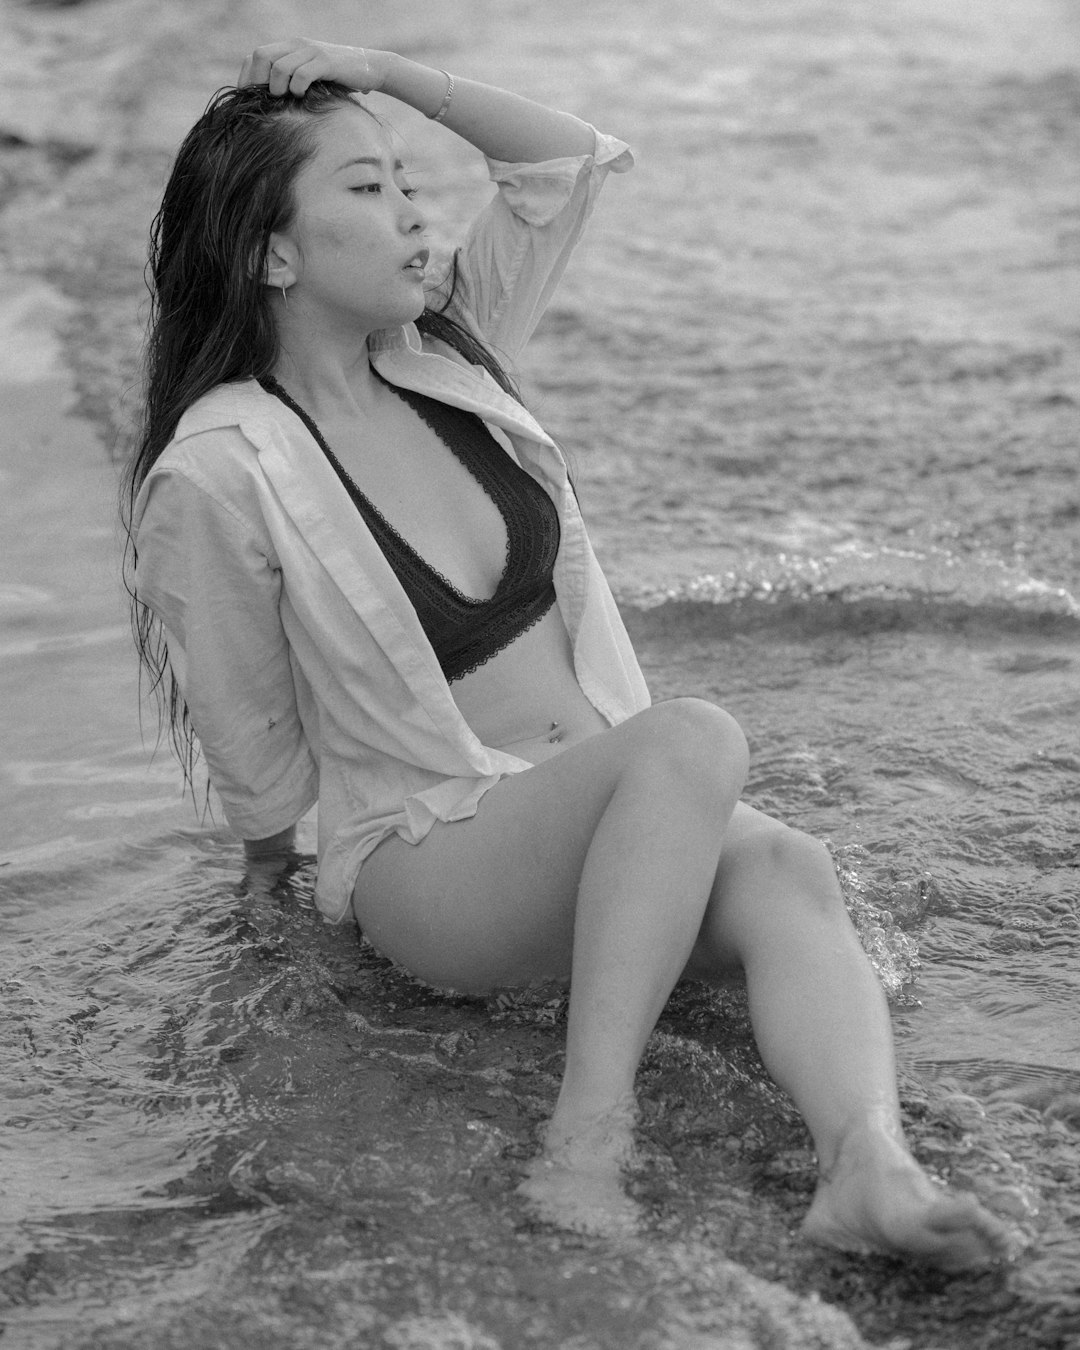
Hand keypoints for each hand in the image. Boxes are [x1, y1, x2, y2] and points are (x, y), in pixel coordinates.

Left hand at [238, 38, 392, 96]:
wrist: (371, 68)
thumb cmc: (339, 79)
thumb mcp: (311, 76)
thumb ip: (292, 80)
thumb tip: (269, 103)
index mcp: (289, 47)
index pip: (255, 55)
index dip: (248, 77)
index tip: (250, 98)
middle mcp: (297, 44)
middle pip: (261, 56)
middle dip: (259, 82)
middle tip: (268, 101)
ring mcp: (311, 51)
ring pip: (279, 67)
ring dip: (278, 88)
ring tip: (287, 99)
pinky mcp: (326, 61)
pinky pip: (301, 74)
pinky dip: (298, 88)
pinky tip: (303, 96)